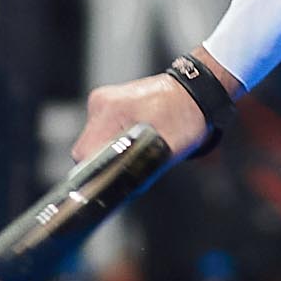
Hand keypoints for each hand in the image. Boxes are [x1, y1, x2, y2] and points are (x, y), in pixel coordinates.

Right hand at [70, 48, 230, 162]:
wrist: (195, 89)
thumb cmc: (186, 115)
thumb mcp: (167, 148)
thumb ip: (142, 169)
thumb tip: (124, 190)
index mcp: (111, 110)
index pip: (85, 153)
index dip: (97, 171)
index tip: (111, 178)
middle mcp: (102, 102)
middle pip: (86, 148)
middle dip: (104, 162)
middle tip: (130, 164)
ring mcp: (103, 100)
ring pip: (93, 139)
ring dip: (109, 150)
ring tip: (137, 146)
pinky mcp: (109, 102)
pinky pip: (102, 129)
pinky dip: (114, 138)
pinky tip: (134, 136)